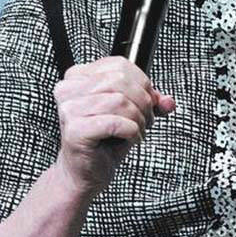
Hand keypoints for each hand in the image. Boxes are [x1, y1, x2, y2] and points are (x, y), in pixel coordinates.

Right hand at [53, 57, 176, 194]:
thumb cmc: (104, 140)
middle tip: (145, 120)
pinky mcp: (75, 130)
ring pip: (120, 101)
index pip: (119, 65)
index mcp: (78, 76)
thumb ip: (150, 102)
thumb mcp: (131, 113)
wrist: (84, 172)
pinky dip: (131, 132)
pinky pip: (116, 123)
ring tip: (137, 131)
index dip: (142, 83)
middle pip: (121, 80)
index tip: (148, 101)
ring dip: (138, 119)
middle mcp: (68, 89)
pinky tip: (130, 139)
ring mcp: (69, 109)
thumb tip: (167, 101)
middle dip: (143, 102)